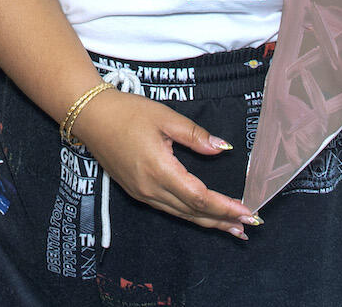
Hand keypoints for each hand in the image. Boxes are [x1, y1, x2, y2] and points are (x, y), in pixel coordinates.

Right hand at [72, 90, 255, 237]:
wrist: (91, 117)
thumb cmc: (127, 112)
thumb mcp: (165, 117)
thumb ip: (195, 135)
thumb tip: (222, 148)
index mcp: (160, 170)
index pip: (199, 197)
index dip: (225, 207)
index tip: (248, 211)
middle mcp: (151, 189)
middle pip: (193, 213)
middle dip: (223, 220)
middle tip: (250, 227)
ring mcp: (142, 193)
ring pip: (182, 215)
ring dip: (209, 222)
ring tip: (233, 228)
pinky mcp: (137, 192)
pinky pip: (170, 210)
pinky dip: (191, 216)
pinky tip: (203, 216)